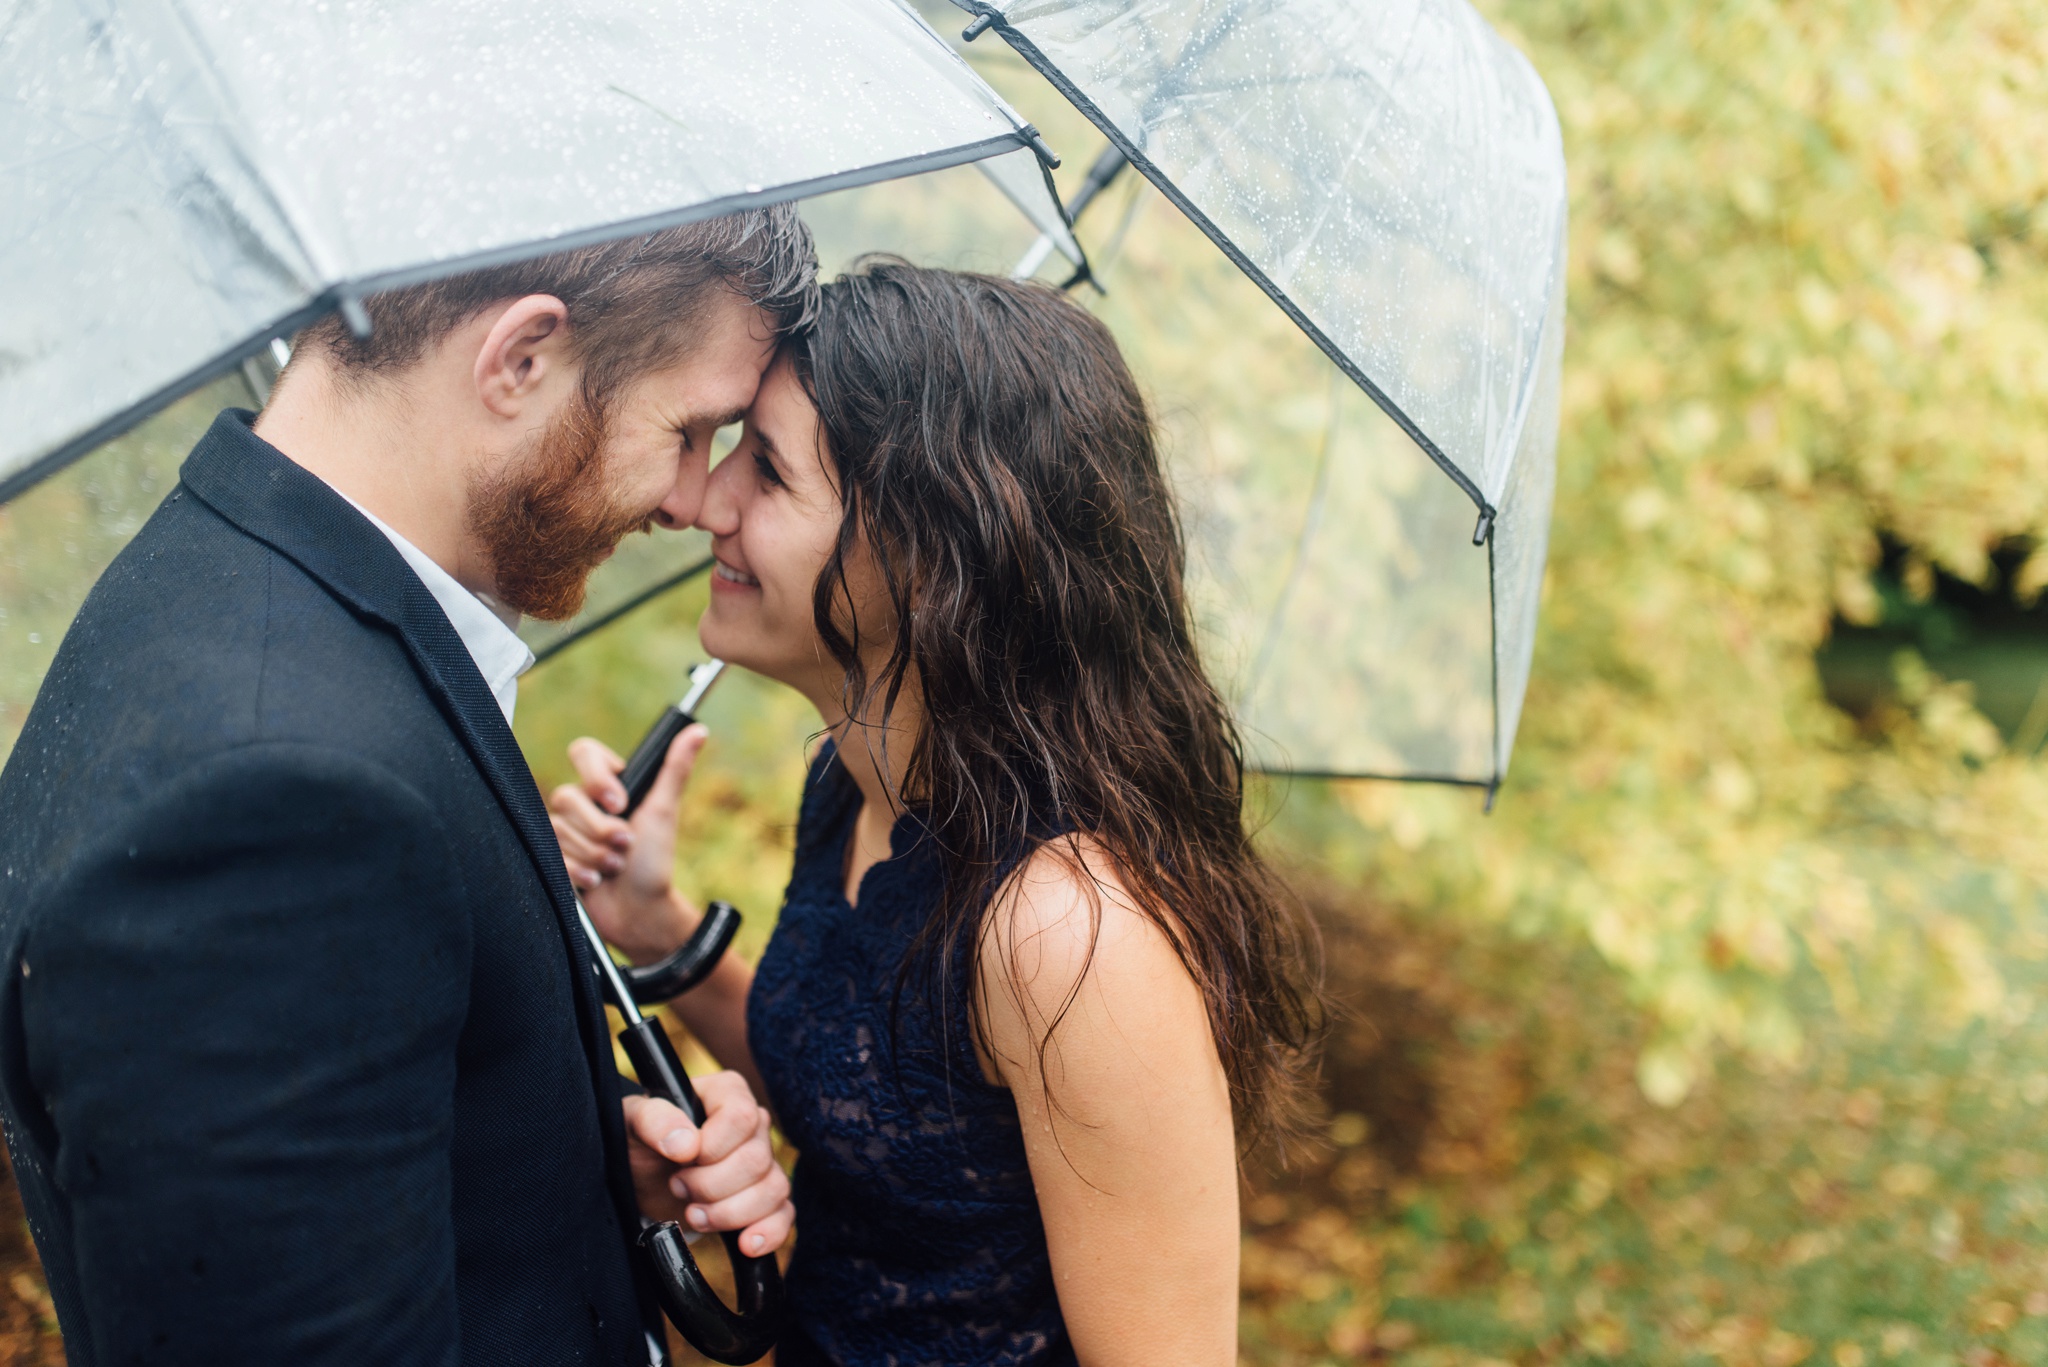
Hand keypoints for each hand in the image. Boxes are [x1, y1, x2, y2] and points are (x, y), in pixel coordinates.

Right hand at [549, 726, 704, 962]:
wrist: (639, 913)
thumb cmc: (655, 863)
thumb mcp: (665, 812)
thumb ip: (675, 768)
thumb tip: (697, 731)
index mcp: (609, 787)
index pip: (584, 753)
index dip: (597, 778)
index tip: (620, 803)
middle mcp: (584, 805)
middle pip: (567, 797)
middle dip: (601, 829)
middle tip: (626, 845)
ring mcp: (567, 832)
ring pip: (558, 828)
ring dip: (594, 854)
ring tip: (615, 867)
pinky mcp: (554, 857)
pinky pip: (550, 853)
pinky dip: (578, 870)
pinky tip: (596, 881)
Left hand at [624, 1072, 792, 1258]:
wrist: (643, 1177)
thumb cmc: (643, 1139)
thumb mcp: (634, 1121)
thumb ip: (654, 1121)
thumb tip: (686, 1143)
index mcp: (727, 1094)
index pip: (742, 1117)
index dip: (713, 1147)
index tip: (681, 1159)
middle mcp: (753, 1126)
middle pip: (756, 1160)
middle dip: (711, 1186)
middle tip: (678, 1187)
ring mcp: (764, 1164)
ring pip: (773, 1190)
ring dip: (728, 1213)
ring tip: (694, 1214)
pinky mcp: (765, 1200)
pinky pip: (784, 1215)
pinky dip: (768, 1232)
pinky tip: (745, 1243)